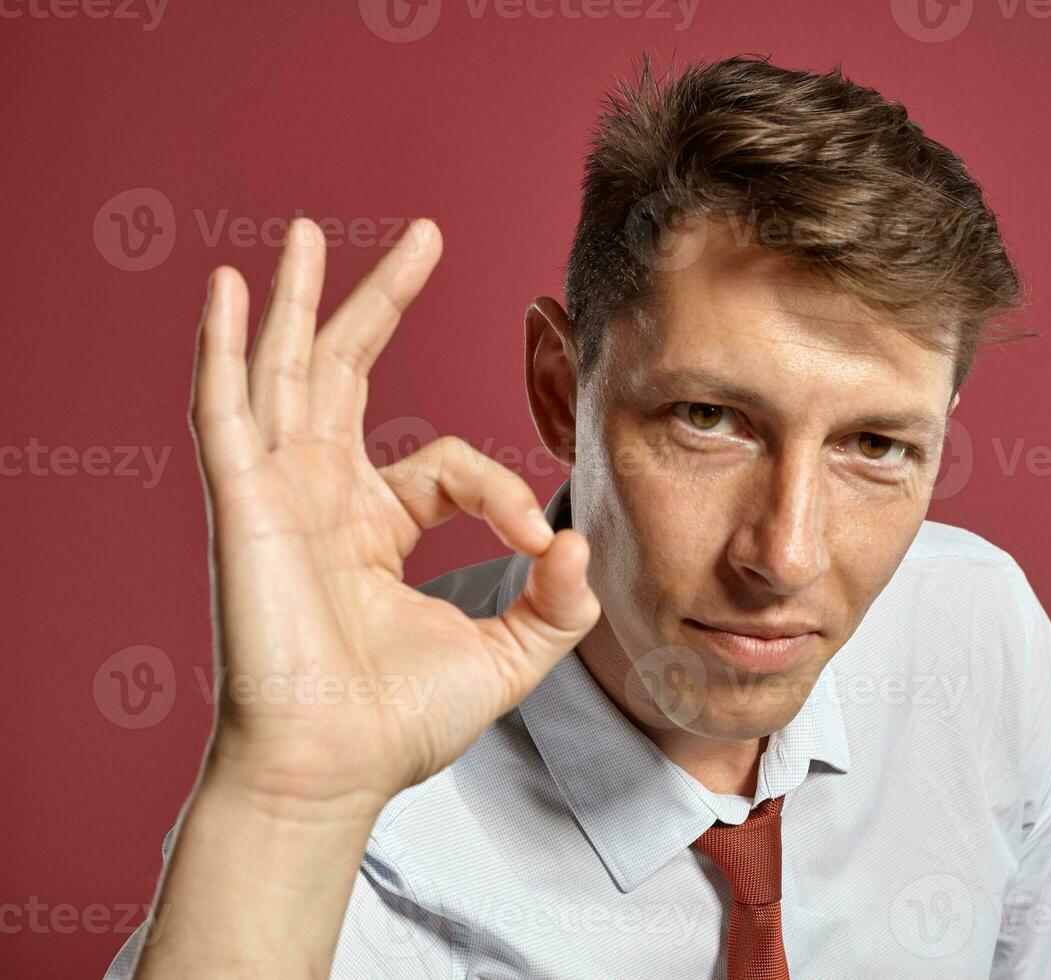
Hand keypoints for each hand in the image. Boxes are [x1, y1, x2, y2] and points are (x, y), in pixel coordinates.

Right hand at [189, 217, 599, 814]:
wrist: (333, 771)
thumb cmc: (400, 721)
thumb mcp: (506, 653)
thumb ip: (555, 601)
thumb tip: (582, 540)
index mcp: (375, 525)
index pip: (445, 463)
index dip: (500, 492)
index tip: (540, 544)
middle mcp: (322, 497)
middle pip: (347, 371)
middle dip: (380, 299)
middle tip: (422, 232)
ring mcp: (278, 494)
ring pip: (282, 371)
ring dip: (295, 299)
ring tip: (304, 231)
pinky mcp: (243, 505)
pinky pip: (226, 410)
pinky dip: (221, 347)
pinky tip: (225, 289)